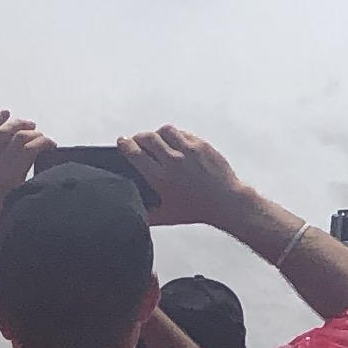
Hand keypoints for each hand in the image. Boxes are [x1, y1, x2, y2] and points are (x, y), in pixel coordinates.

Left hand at [0, 111, 51, 241]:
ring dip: (18, 124)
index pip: (31, 149)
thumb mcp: (16, 212)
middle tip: (43, 139)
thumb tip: (48, 187)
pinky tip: (4, 113)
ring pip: (2, 133)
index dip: (45, 143)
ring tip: (30, 124)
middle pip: (19, 138)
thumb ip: (31, 198)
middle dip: (35, 134)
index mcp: (10, 177)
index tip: (53, 146)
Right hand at [118, 125, 254, 234]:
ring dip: (157, 134)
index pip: (135, 153)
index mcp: (160, 178)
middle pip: (147, 138)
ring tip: (156, 140)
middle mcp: (173, 161)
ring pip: (165, 130)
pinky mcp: (202, 145)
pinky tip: (174, 142)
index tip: (121, 141)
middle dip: (138, 137)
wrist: (225, 202)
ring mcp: (189, 150)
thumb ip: (144, 214)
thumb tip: (131, 209)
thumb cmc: (195, 211)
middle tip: (136, 140)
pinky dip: (175, 135)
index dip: (125, 144)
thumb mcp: (165, 216)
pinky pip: (183, 133)